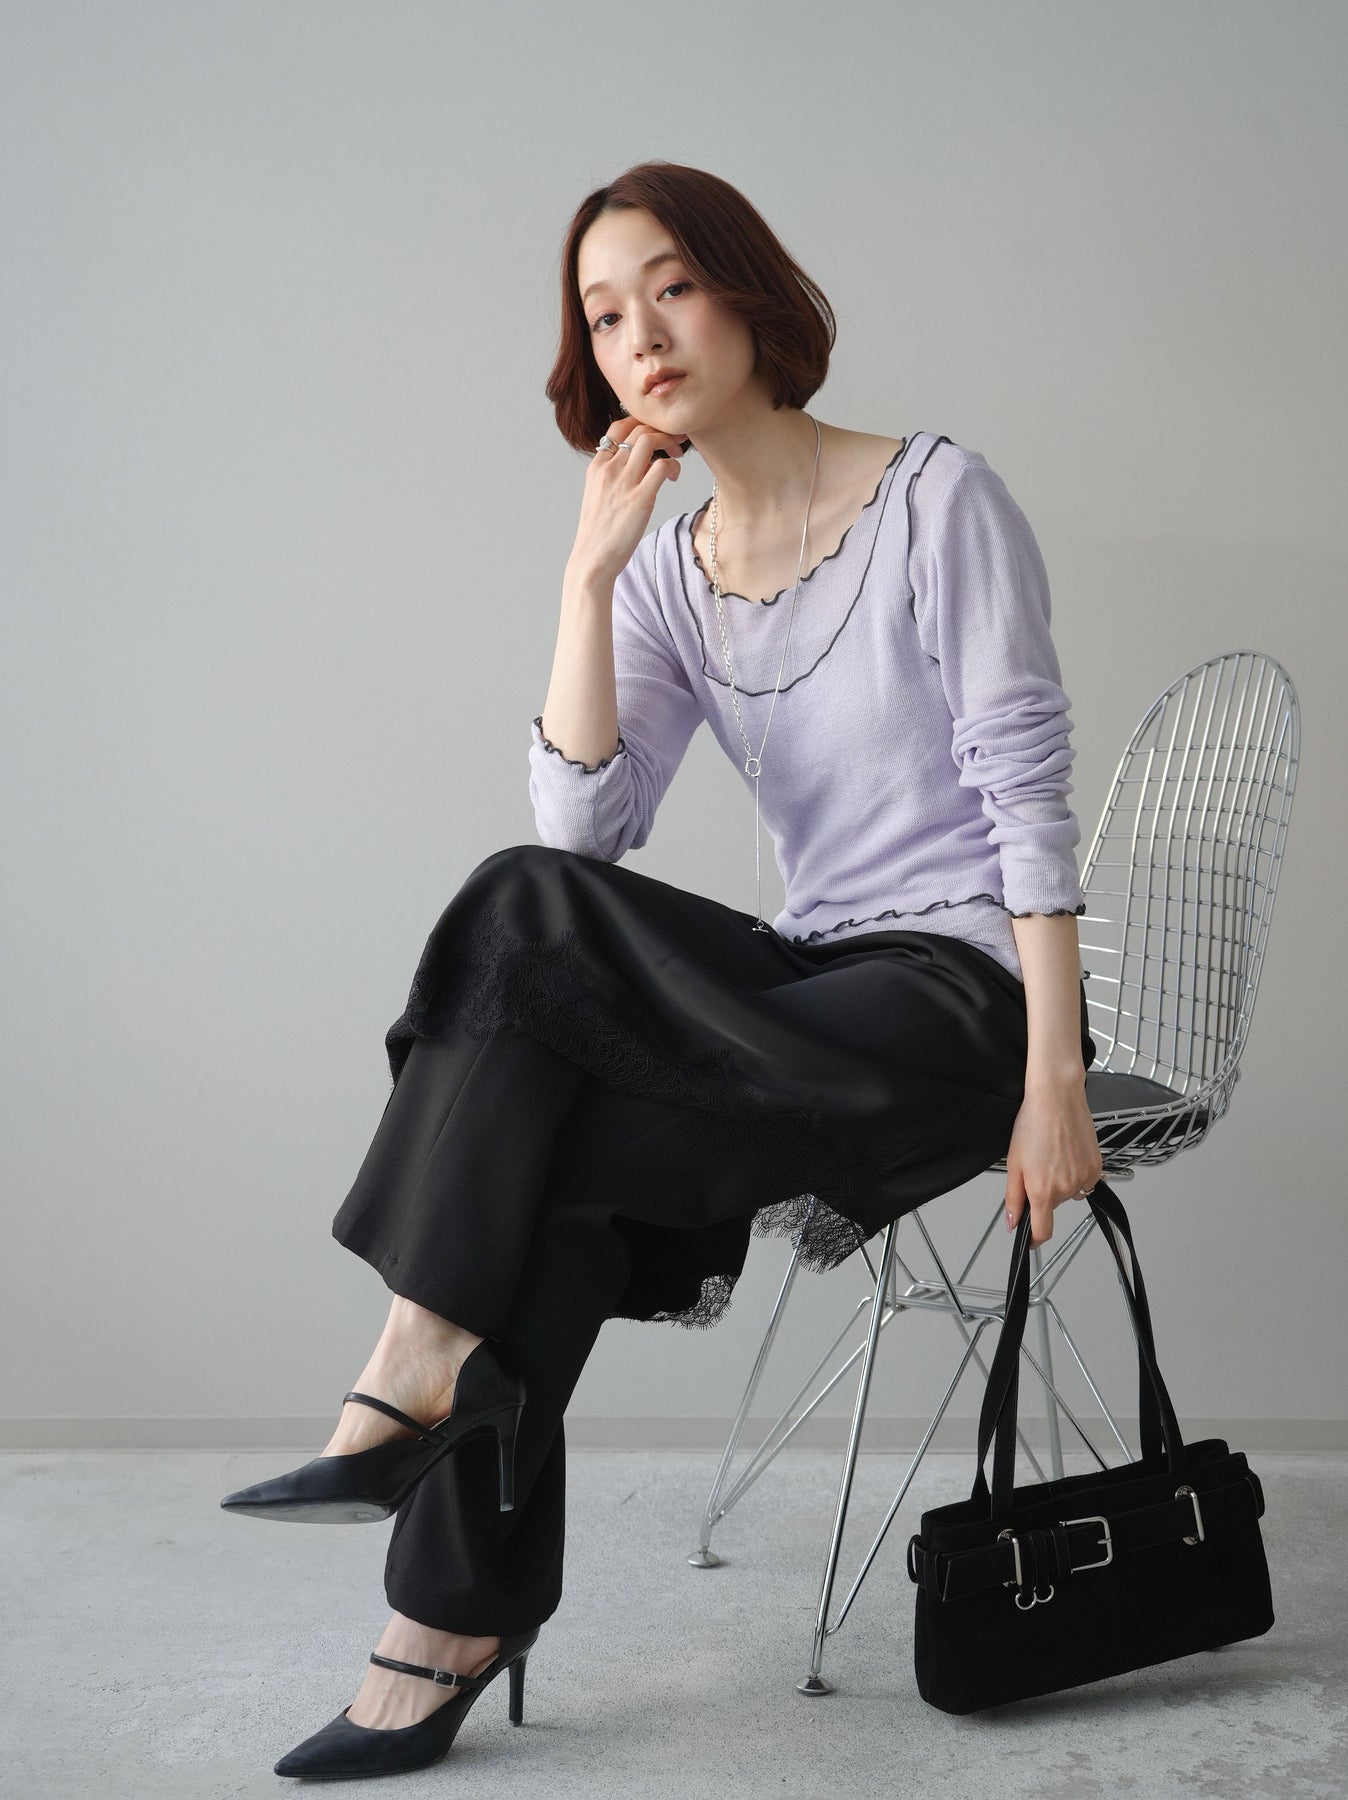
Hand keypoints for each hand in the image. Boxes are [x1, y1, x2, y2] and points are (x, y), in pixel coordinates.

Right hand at [570, 415, 691, 585]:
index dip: (642, 424)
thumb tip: (639, 467)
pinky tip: (675, 477)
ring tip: (678, 455)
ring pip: (649, 439)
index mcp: (597, 466)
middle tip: (676, 442)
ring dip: (669, 441)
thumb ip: (614, 477)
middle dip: (661, 429)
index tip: (656, 435)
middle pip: (637, 428)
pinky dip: (674, 465)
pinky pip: (662, 466)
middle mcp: (609, 469)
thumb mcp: (599, 496)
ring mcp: (624, 482)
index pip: (618, 426)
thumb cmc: (599, 534)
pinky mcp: (640, 498)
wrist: (592, 560)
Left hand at [1003, 1080, 1102, 1246]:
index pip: (1043, 1231)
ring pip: (1069, 1193)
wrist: (1057, 1099)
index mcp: (1042, 1191)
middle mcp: (1066, 1189)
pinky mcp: (1096, 1167)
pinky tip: (1067, 1153)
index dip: (1035, 1238)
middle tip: (1037, 1166)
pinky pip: (1085, 1181)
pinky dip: (1076, 1173)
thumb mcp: (1014, 1164)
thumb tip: (1013, 1224)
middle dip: (1044, 1193)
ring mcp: (1084, 1178)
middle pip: (1054, 1206)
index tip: (1031, 1238)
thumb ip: (1014, 1198)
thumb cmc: (1033, 1124)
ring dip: (1061, 1183)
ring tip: (1053, 1155)